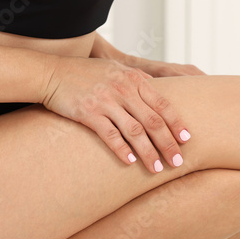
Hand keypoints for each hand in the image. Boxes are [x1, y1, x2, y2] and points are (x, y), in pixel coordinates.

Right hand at [38, 56, 191, 172]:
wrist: (52, 73)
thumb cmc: (84, 74)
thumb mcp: (115, 69)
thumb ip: (135, 80)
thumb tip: (154, 91)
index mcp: (133, 79)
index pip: (163, 104)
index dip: (177, 123)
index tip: (187, 140)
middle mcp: (123, 90)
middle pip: (153, 121)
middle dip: (168, 143)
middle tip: (177, 162)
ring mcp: (106, 101)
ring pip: (135, 131)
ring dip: (148, 152)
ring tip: (156, 169)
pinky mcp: (88, 113)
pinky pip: (109, 134)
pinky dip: (121, 149)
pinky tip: (129, 161)